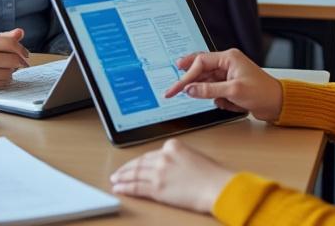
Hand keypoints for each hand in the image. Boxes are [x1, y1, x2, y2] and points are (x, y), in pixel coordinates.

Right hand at [0, 28, 30, 90]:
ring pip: (8, 73)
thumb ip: (0, 38)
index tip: (24, 52)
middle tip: (19, 61)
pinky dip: (2, 79)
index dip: (21, 48)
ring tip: (3, 68)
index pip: (9, 44)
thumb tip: (20, 32)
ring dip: (11, 71)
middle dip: (19, 61)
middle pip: (12, 60)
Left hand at [110, 139, 234, 212]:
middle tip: (118, 173)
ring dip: (123, 178)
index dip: (138, 162)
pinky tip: (120, 188)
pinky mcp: (157, 188)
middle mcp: (163, 157)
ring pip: (135, 174)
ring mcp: (159, 172)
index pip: (150, 154)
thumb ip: (177, 158)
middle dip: (127, 169)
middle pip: (140, 163)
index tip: (133, 165)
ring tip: (115, 180)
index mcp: (172, 146)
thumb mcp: (193, 156)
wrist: (218, 187)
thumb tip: (168, 166)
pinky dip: (126, 188)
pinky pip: (137, 187)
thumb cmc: (213, 175)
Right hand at [163, 48, 282, 121]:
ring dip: (210, 94)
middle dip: (190, 81)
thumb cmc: (262, 92)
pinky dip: (218, 100)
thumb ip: (208, 89)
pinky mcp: (230, 87)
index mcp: (228, 58)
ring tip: (223, 100)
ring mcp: (228, 76)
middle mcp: (227, 64)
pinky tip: (231, 104)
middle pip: (200, 70)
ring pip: (207, 83)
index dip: (186, 76)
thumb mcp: (233, 90)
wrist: (279, 105)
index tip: (176, 88)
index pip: (200, 63)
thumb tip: (190, 89)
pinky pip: (214, 92)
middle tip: (173, 90)